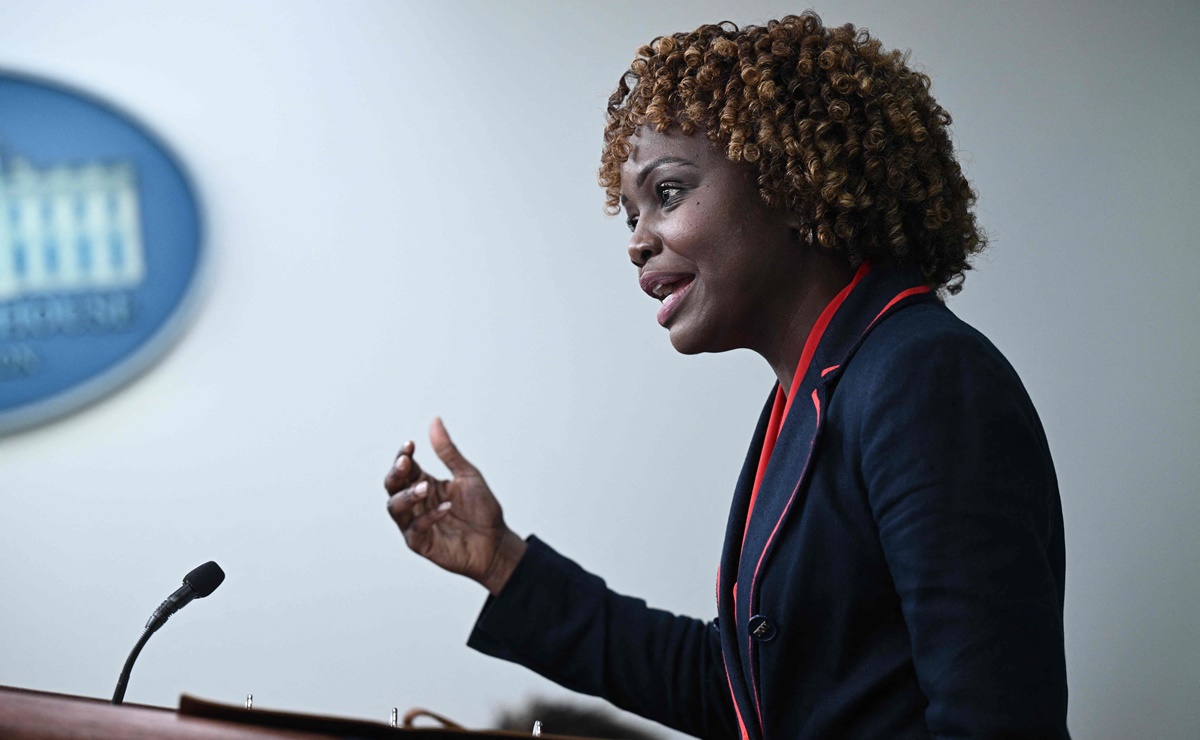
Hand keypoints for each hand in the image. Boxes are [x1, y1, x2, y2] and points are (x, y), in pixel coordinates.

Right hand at [385, 418, 526, 593]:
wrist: (496, 542)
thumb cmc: (482, 510)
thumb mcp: (467, 475)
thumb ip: (448, 452)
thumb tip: (435, 421)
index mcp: (424, 483)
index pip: (404, 467)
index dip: (403, 456)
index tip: (410, 445)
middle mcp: (415, 503)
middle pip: (392, 486)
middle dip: (396, 473)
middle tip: (406, 463)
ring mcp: (415, 524)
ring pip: (395, 507)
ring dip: (407, 495)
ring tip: (425, 487)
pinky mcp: (421, 544)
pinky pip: (415, 529)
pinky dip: (428, 517)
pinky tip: (446, 508)